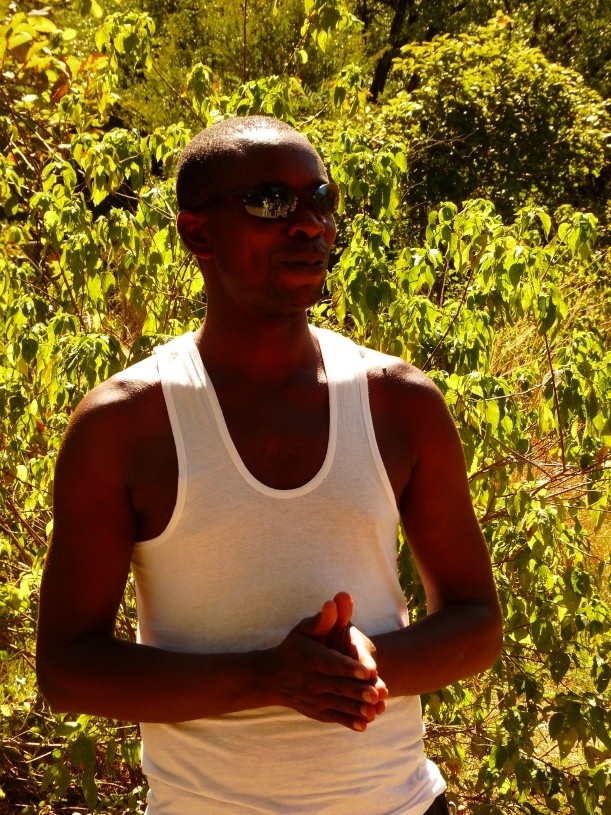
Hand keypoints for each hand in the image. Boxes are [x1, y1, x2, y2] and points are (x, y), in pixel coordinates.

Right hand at [266, 595, 386, 730]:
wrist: (272, 677)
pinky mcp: (317, 712)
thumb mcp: (304, 630)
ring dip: (357, 708)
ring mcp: (313, 699)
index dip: (349, 668)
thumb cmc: (294, 647)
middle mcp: (311, 680)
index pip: (332, 664)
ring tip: (376, 709)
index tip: (368, 671)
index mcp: (310, 658)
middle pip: (338, 686)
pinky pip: (334, 717)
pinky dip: (349, 721)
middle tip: (377, 693)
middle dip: (358, 690)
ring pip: (338, 704)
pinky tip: (364, 724)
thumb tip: (333, 603)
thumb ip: (322, 619)